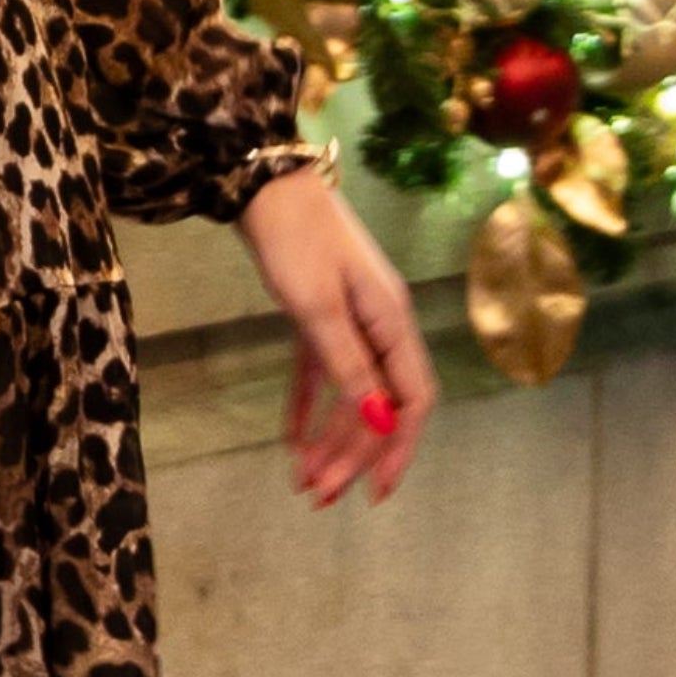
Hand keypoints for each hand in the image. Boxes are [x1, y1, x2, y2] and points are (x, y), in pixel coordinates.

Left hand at [237, 165, 435, 508]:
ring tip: (303, 481)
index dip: (398, 448)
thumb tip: (379, 423)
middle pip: (379, 404)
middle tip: (318, 496)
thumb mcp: (318, 308)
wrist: (262, 181)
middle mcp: (381, 324)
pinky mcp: (320, 313)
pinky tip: (292, 440)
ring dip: (330, 438)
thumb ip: (348, 367)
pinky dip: (310, 405)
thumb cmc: (295, 239)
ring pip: (350, 393)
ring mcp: (352, 318)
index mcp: (392, 322)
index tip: (374, 492)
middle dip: (352, 454)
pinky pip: (322, 372)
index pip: (413, 400)